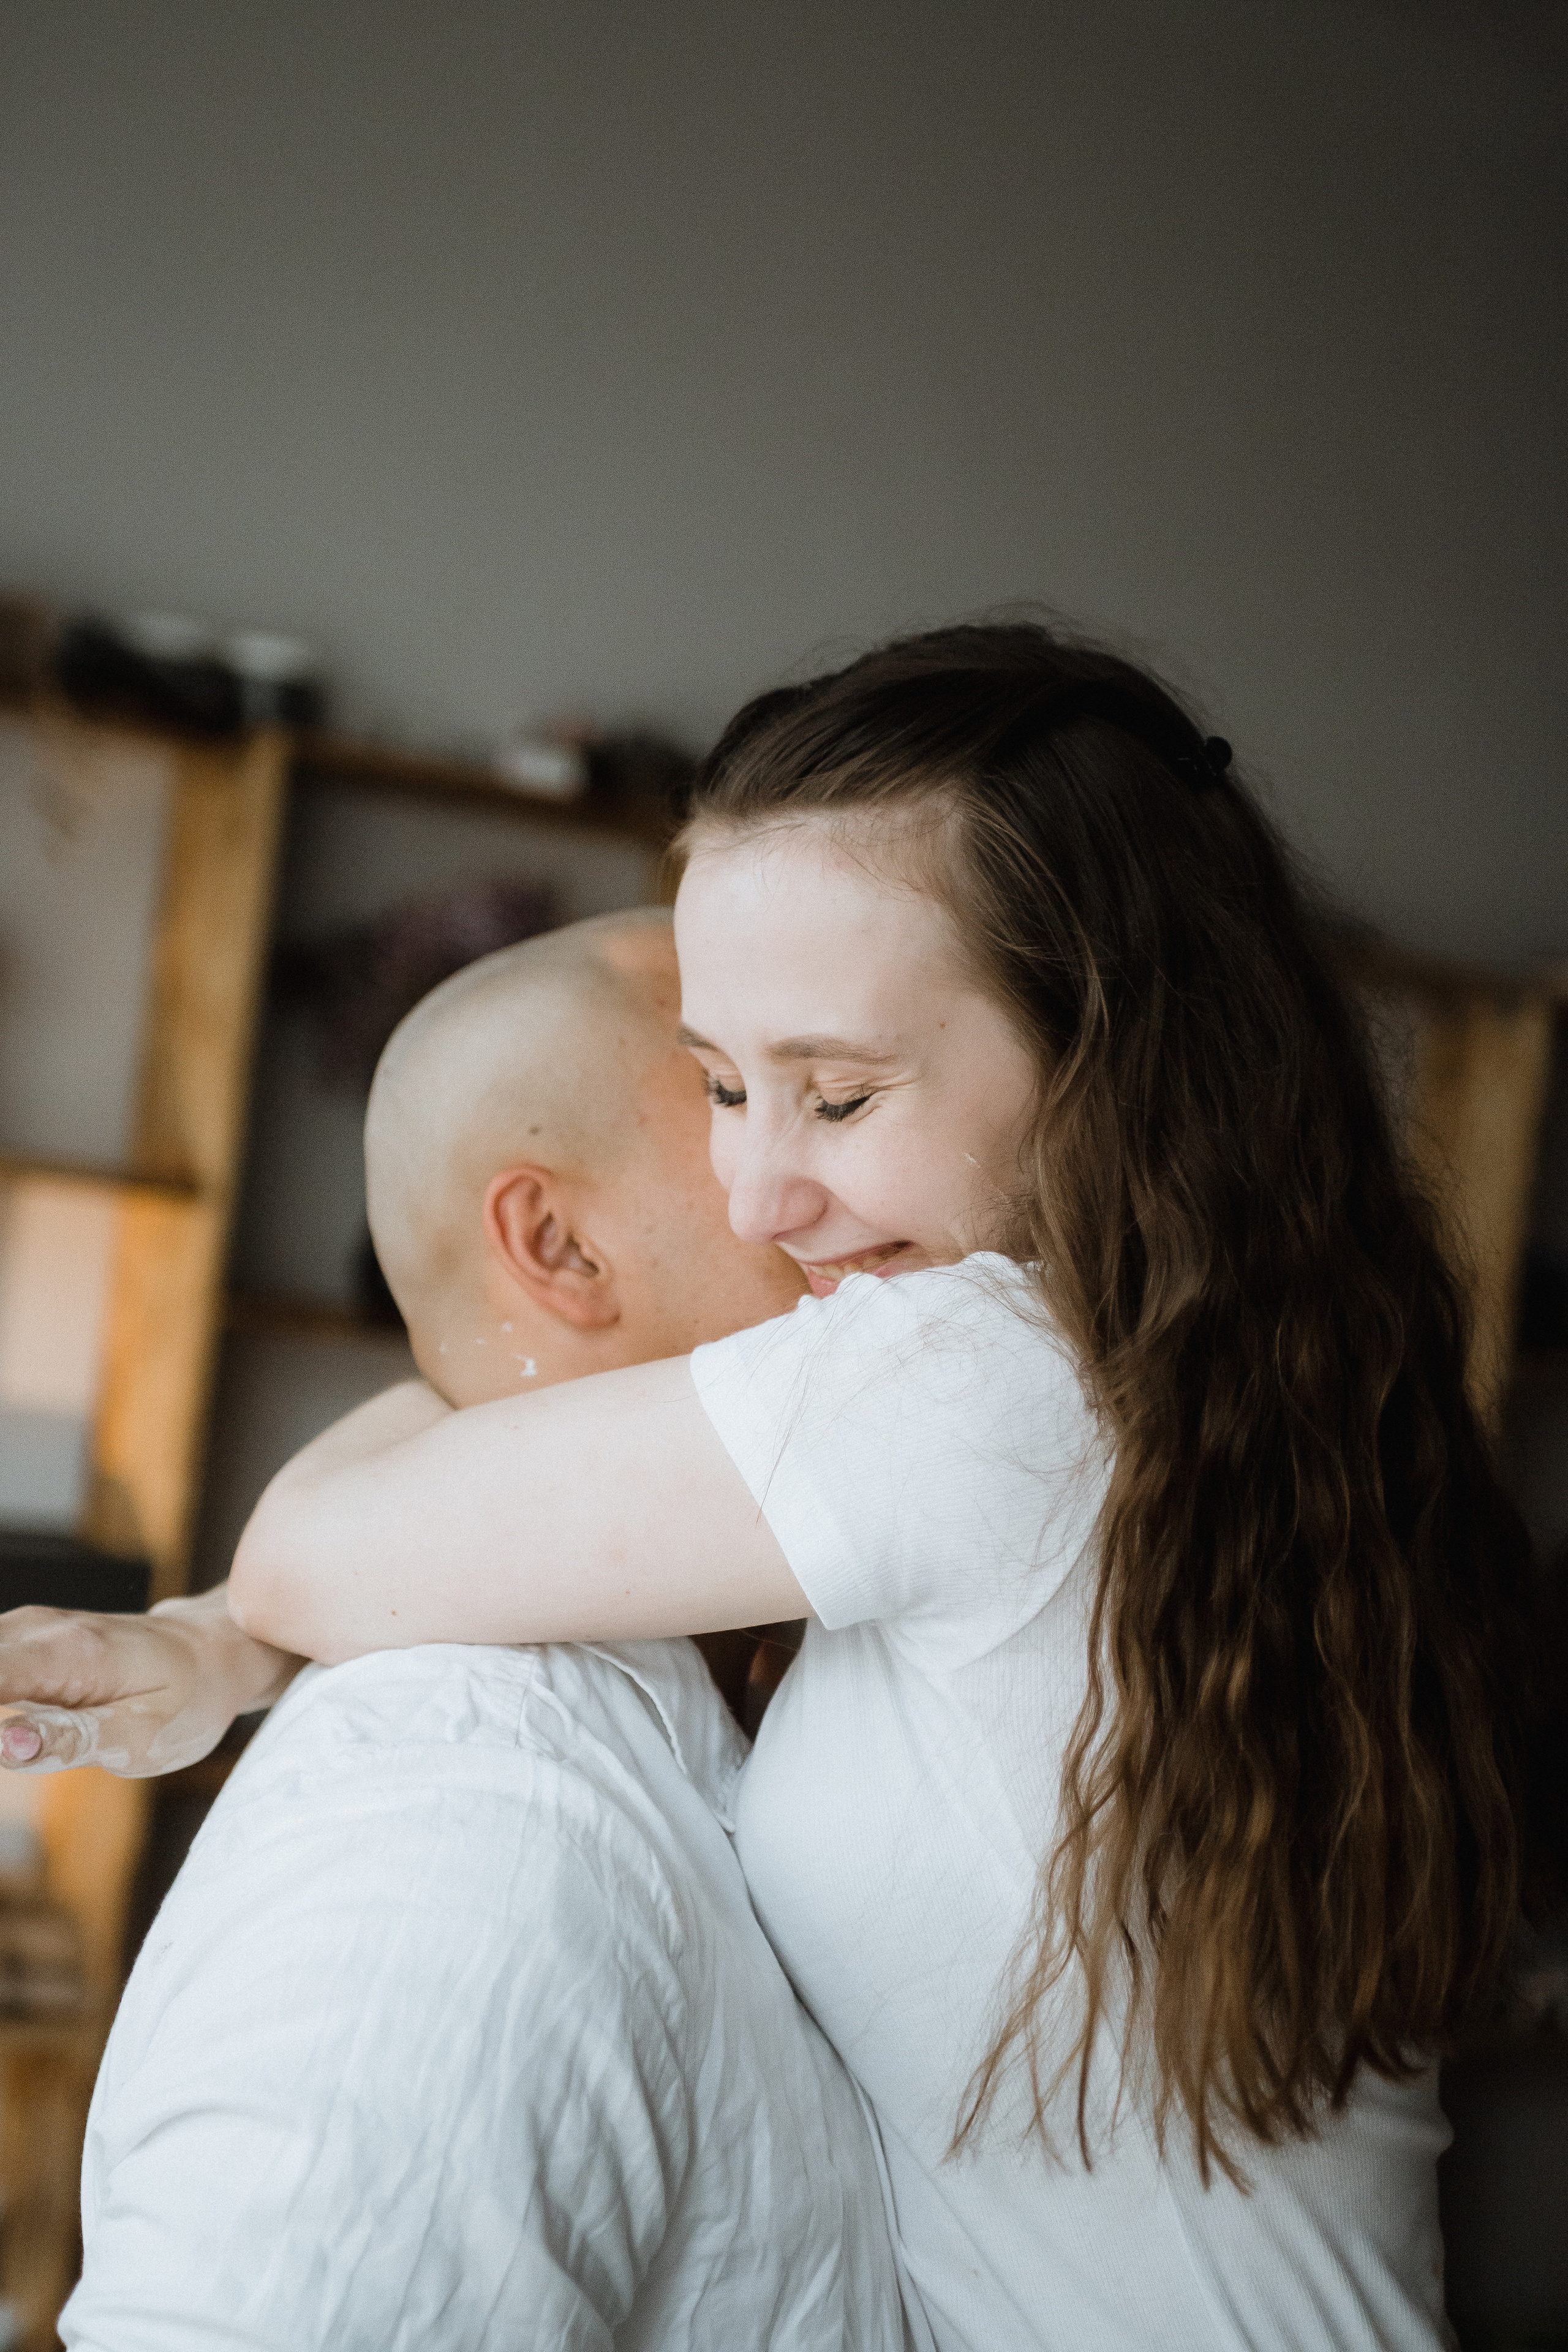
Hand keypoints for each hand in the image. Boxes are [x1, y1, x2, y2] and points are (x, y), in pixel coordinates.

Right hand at [0, 1585, 300, 1777]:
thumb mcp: (144, 1735)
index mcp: (67, 1652)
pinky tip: (6, 1736)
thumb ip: (73, 1739)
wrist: (213, 1652)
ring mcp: (23, 1632)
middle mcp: (36, 1630)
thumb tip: (4, 1745)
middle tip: (11, 1752)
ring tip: (44, 1739)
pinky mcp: (19, 1646)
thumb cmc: (188, 1698)